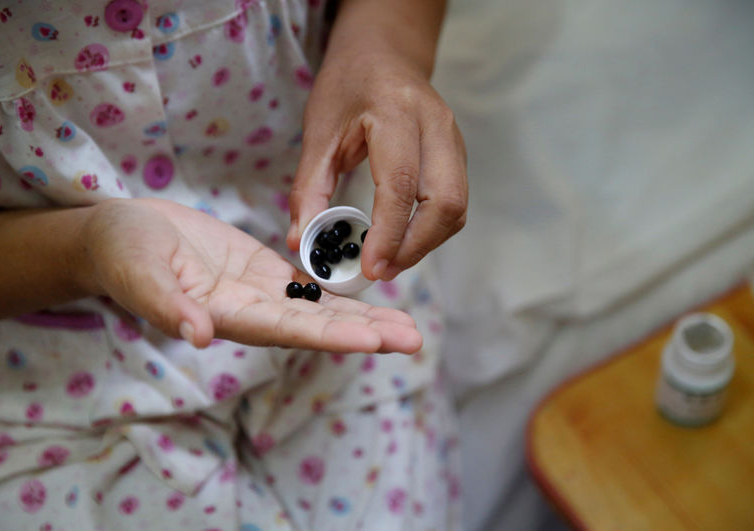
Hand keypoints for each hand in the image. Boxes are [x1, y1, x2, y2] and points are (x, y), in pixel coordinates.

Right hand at [80, 198, 421, 352]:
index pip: (286, 330)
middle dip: (364, 333)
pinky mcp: (262, 270)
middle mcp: (251, 311)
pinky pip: (308, 283)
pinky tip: (373, 291)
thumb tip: (198, 335)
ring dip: (363, 316)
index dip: (329, 335)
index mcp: (226, 316)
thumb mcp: (137, 273)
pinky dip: (341, 290)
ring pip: (319, 308)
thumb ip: (166, 305)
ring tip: (407, 325)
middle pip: (316, 326)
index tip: (372, 341)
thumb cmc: (120, 252)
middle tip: (413, 340)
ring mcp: (259, 292)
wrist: (119, 234)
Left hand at [286, 50, 467, 280]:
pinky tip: (402, 240)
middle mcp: (436, 125)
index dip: (389, 232)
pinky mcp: (458, 154)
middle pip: (446, 201)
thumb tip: (300, 240)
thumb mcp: (318, 131)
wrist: (383, 53)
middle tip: (382, 271)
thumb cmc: (347, 85)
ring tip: (389, 261)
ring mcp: (454, 139)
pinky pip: (454, 202)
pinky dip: (431, 229)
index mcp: (397, 112)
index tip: (371, 267)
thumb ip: (309, 188)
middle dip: (416, 246)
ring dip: (426, 243)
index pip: (401, 184)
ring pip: (456, 207)